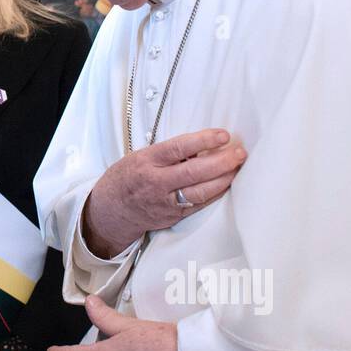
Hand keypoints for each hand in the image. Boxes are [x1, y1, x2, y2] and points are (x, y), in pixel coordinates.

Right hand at [82, 128, 245, 257]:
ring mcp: (166, 202)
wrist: (111, 210)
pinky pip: (200, 204)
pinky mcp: (174, 215)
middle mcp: (156, 182)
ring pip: (201, 191)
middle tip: (239, 152)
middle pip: (195, 172)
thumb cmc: (126, 178)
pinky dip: (216, 192)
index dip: (204, 140)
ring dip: (224, 178)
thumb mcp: (140, 157)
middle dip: (222, 161)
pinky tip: (226, 183)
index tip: (223, 135)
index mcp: (147, 162)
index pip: (179, 148)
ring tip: (237, 166)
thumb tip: (200, 146)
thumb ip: (168, 153)